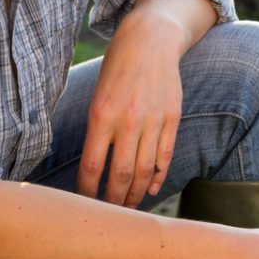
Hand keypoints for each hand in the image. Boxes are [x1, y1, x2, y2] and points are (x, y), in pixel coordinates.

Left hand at [77, 10, 184, 207]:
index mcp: (102, 115)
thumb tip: (97, 168)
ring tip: (130, 207)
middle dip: (115, 200)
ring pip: (144, 170)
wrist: (150, 43)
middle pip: (121, 174)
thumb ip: (99, 131)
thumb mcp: (98, 97)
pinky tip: (151, 188)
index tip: (85, 203)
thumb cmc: (117, 71)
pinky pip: (164, 156)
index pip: (92, 164)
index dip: (88, 189)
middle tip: (111, 215)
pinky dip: (157, 177)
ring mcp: (153, 122)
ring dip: (136, 193)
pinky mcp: (172, 120)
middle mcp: (128, 121)